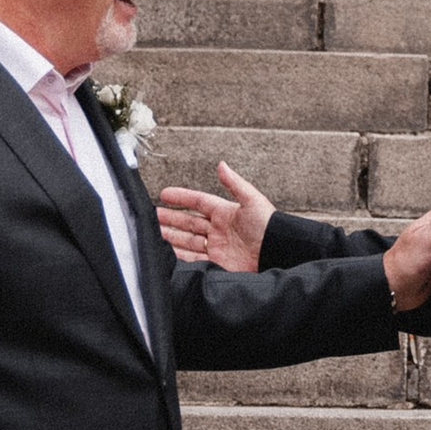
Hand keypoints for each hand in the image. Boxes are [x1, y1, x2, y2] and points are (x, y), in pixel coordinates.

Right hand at [156, 162, 272, 271]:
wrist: (277, 254)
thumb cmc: (270, 227)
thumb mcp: (253, 200)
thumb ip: (234, 183)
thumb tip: (222, 165)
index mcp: (226, 213)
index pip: (198, 202)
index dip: (181, 198)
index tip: (164, 194)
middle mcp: (219, 230)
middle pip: (188, 222)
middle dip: (170, 219)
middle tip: (153, 216)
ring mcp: (217, 248)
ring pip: (187, 241)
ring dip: (171, 237)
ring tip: (154, 233)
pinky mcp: (217, 265)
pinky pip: (193, 259)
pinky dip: (180, 255)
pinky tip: (168, 251)